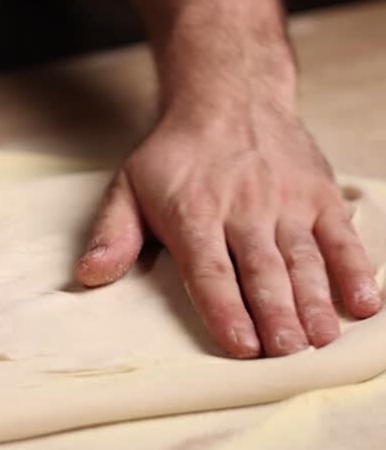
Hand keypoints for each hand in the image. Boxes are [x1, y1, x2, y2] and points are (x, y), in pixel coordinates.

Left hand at [75, 104, 381, 357]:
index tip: (240, 345)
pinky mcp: (319, 195)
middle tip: (287, 354)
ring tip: (320, 340)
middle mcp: (243, 208)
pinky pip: (341, 236)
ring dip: (314, 301)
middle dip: (276, 314)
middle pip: (262, 269)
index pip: (211, 268)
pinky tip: (365, 304)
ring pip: (303, 258)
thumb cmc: (176, 155)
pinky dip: (355, 269)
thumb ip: (113, 234)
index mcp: (194, 212)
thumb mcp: (130, 185)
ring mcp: (286, 201)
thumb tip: (90, 275)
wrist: (230, 95)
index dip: (225, 307)